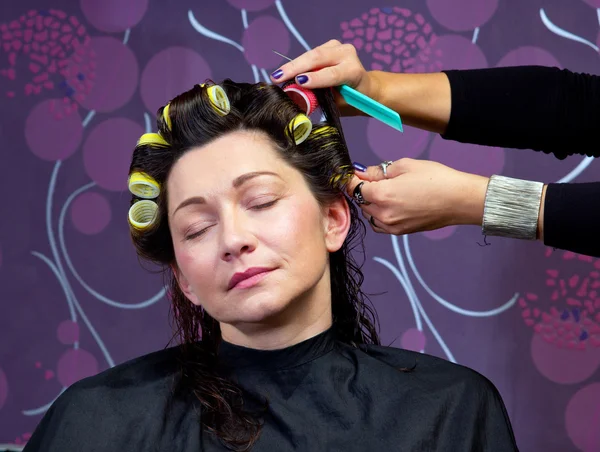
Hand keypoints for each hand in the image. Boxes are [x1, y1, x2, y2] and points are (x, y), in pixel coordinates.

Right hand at [269, 40, 378, 115]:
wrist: (364, 87)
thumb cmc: (351, 100)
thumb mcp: (338, 105)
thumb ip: (320, 99)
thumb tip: (296, 98)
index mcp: (353, 71)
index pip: (333, 74)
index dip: (315, 78)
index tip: (299, 82)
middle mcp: (347, 54)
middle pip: (318, 58)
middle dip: (295, 68)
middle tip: (277, 77)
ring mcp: (338, 47)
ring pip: (311, 54)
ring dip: (293, 65)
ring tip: (277, 75)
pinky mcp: (330, 45)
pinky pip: (310, 55)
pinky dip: (297, 64)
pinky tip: (286, 71)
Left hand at [346, 159, 489, 234]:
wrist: (460, 200)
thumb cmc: (437, 179)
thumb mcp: (405, 166)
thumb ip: (380, 171)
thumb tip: (364, 173)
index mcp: (382, 195)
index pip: (354, 188)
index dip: (351, 179)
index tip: (352, 173)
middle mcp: (383, 214)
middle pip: (360, 201)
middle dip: (361, 190)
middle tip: (372, 178)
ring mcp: (391, 226)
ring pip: (369, 214)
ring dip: (370, 203)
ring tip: (384, 191)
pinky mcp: (400, 232)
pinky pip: (379, 224)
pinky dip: (378, 215)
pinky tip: (389, 204)